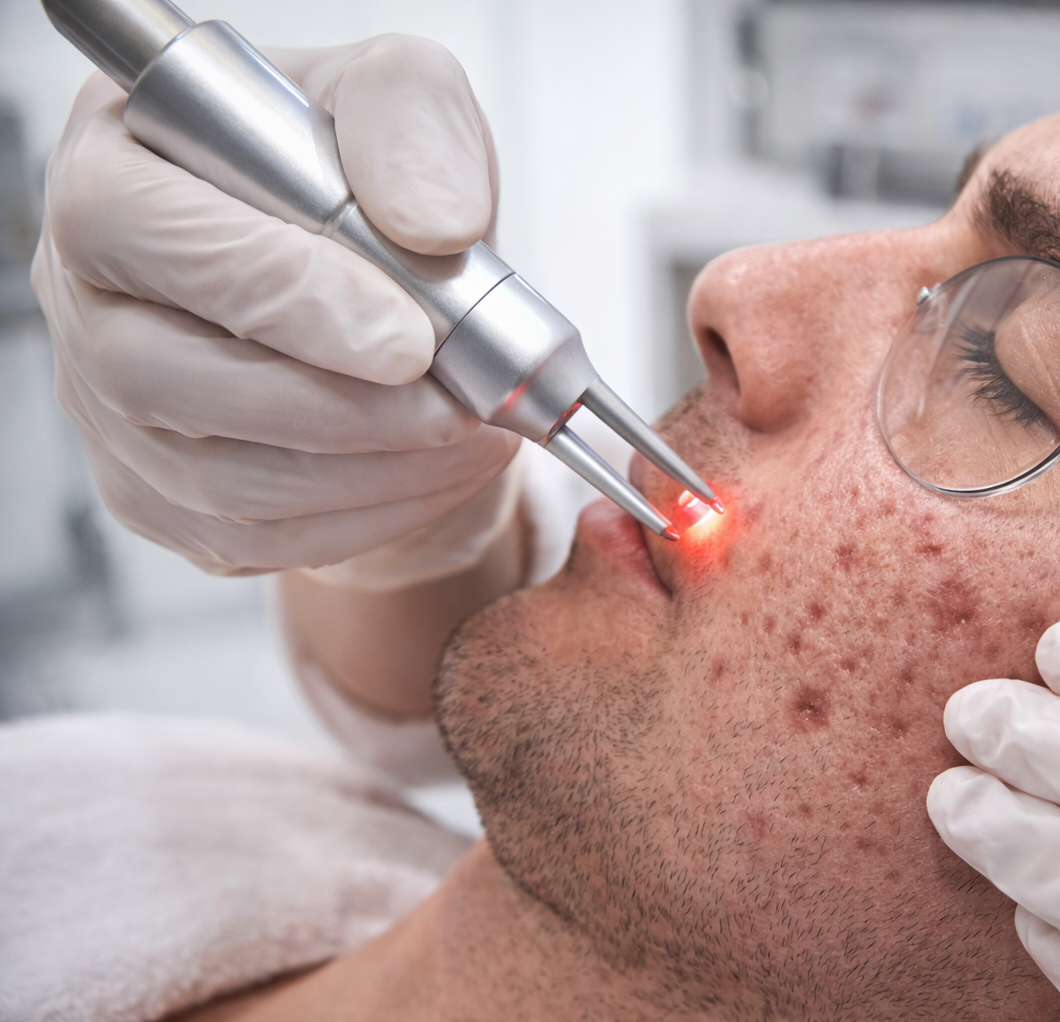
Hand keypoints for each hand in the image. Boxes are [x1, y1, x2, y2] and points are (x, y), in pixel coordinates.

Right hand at [32, 35, 518, 579]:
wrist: (374, 279)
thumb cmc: (359, 177)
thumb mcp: (401, 99)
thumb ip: (412, 124)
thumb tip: (431, 224)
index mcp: (113, 173)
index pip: (159, 239)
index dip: (284, 297)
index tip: (409, 340)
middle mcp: (86, 297)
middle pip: (168, 381)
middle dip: (343, 410)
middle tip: (462, 406)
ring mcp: (113, 411)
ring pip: (223, 483)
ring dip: (374, 475)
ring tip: (476, 435)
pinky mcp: (165, 495)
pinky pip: (258, 539)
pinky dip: (370, 517)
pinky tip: (441, 472)